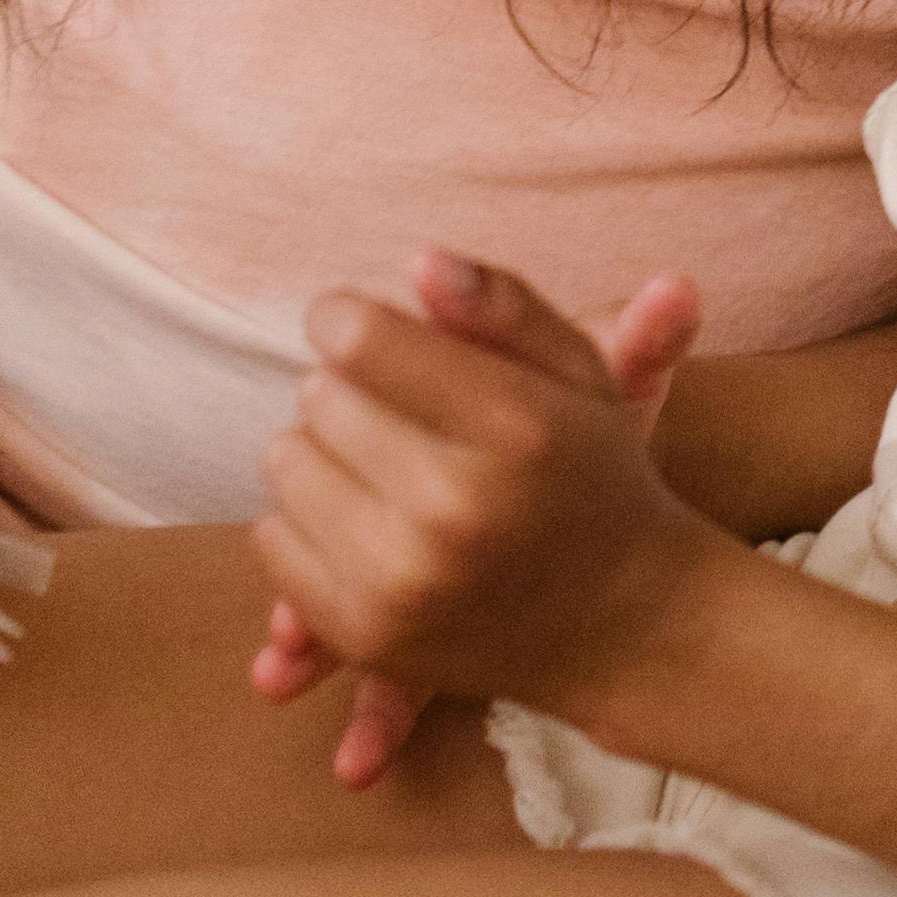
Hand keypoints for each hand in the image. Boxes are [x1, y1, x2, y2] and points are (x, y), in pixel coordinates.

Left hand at [251, 253, 720, 788]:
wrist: (624, 622)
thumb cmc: (590, 474)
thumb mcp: (578, 373)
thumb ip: (503, 306)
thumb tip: (420, 260)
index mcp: (515, 426)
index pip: (359, 339)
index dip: (344, 318)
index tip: (359, 330)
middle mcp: (457, 507)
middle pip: (317, 396)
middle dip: (345, 389)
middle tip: (395, 414)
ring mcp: (405, 581)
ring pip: (286, 464)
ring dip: (320, 453)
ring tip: (379, 467)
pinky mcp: (367, 635)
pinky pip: (272, 540)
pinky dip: (305, 522)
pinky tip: (365, 522)